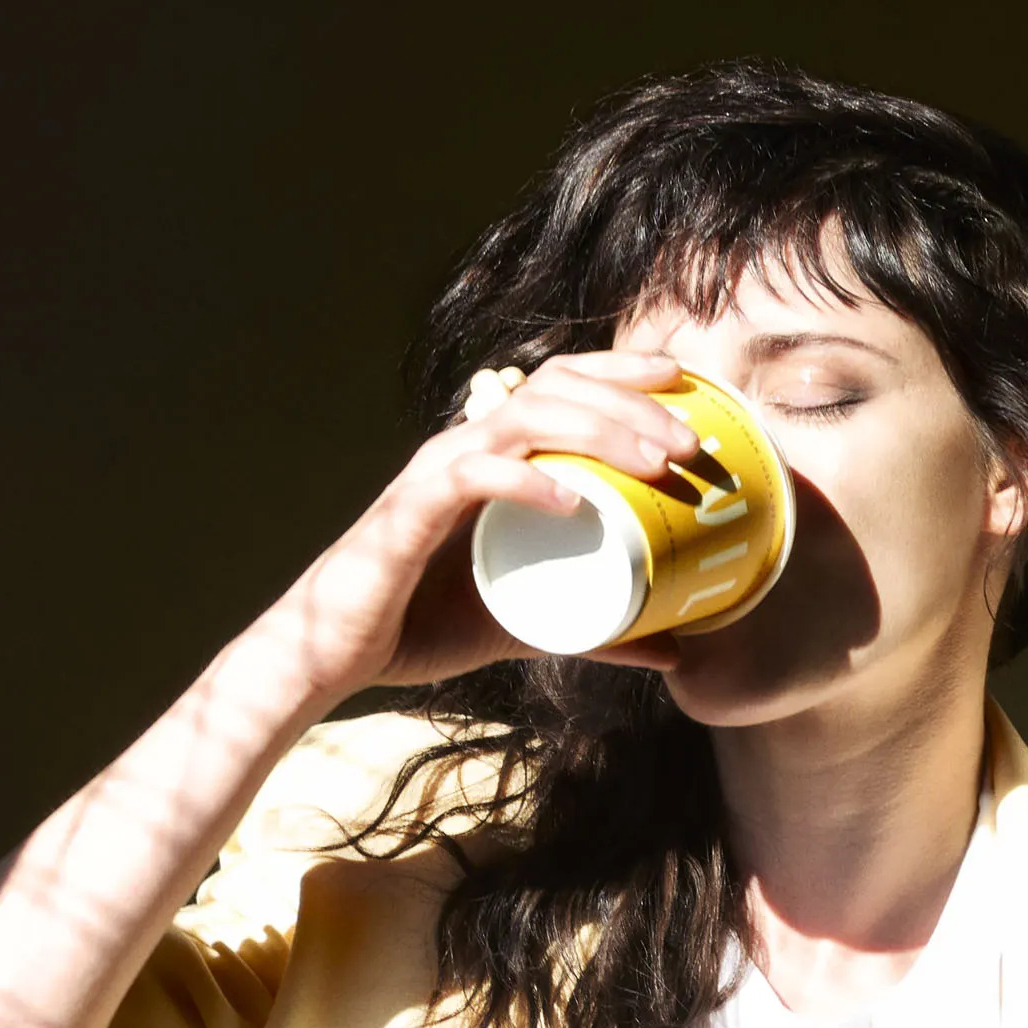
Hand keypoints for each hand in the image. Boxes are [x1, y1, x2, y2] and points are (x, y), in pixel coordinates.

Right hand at [234, 348, 705, 718]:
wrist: (336, 655)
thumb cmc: (422, 628)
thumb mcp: (530, 626)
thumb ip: (599, 632)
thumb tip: (672, 653)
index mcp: (490, 456)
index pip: (561, 384)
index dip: (622, 372)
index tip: (686, 384)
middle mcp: (464, 449)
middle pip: (555, 388)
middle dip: (631, 402)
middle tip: (690, 440)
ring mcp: (435, 475)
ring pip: (523, 418)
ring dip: (597, 430)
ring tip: (654, 462)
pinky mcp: (410, 514)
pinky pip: (470, 476)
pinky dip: (524, 480)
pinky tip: (572, 499)